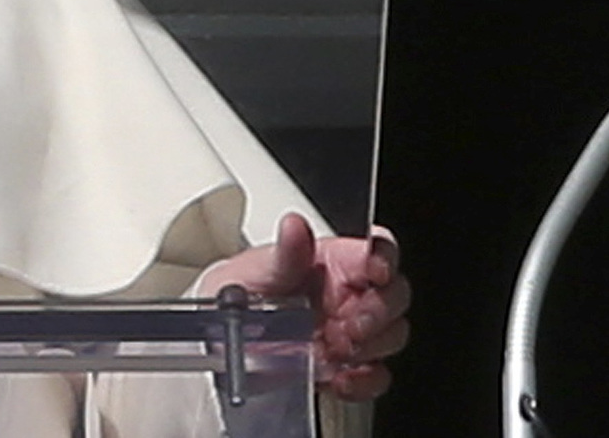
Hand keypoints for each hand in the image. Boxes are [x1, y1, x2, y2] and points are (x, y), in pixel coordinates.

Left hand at [197, 214, 409, 401]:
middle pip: (394, 294)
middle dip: (380, 311)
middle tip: (351, 326)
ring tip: (333, 349)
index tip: (376, 271)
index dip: (384, 257)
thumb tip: (295, 226)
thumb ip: (282, 254)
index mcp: (329, 261)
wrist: (214, 347)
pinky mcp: (345, 368)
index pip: (375, 249)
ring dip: (370, 346)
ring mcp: (349, 332)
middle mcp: (345, 294)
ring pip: (391, 335)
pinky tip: (337, 378)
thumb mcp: (250, 273)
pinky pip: (375, 376)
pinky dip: (363, 381)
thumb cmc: (233, 298)